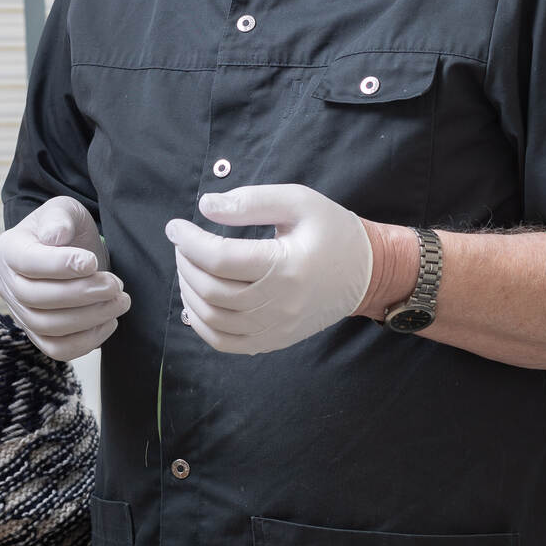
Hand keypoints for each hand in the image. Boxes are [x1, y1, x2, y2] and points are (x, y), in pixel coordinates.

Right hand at [0, 196, 129, 360]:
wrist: (69, 250)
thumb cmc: (64, 228)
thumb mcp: (62, 209)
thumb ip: (59, 218)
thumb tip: (55, 238)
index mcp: (8, 249)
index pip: (27, 262)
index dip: (60, 265)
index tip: (93, 262)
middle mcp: (6, 283)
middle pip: (36, 298)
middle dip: (82, 294)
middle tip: (115, 285)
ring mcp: (19, 312)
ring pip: (47, 327)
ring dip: (89, 318)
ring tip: (119, 301)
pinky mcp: (37, 334)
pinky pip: (56, 349)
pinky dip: (86, 341)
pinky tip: (109, 321)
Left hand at [165, 183, 373, 355]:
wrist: (369, 272)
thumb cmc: (334, 231)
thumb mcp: (299, 202)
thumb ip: (252, 201)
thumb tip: (206, 206)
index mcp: (287, 267)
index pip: (220, 259)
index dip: (188, 241)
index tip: (175, 226)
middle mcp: (280, 304)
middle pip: (212, 290)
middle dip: (185, 264)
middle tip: (182, 244)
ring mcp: (277, 328)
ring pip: (213, 319)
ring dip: (189, 292)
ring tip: (187, 266)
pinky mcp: (276, 340)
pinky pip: (226, 343)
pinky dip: (201, 325)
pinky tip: (196, 300)